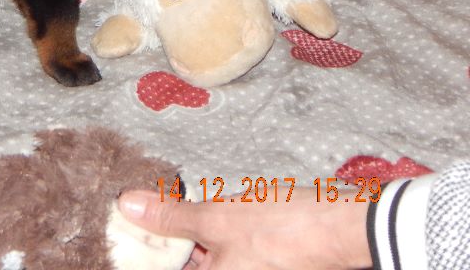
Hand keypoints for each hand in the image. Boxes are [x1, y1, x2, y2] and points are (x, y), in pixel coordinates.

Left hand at [118, 187, 372, 269]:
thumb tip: (129, 206)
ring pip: (203, 258)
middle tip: (142, 213)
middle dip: (167, 242)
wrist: (342, 226)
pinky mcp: (257, 263)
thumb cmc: (284, 229)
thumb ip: (171, 217)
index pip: (166, 269)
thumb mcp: (217, 218)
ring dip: (189, 235)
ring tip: (179, 208)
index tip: (126, 232)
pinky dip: (212, 234)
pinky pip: (223, 253)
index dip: (146, 253)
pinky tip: (214, 212)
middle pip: (185, 263)